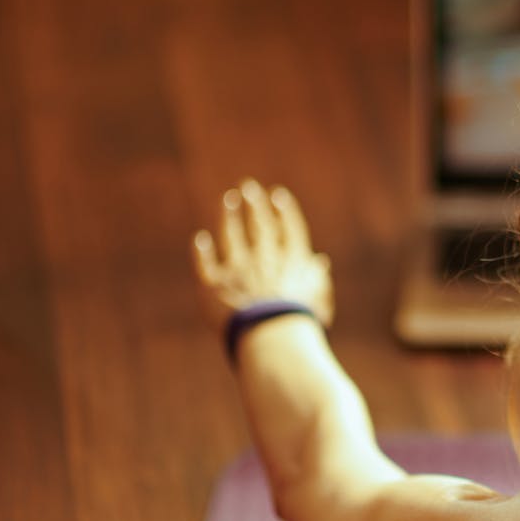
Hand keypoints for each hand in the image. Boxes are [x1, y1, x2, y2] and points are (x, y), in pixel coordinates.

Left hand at [191, 180, 334, 330]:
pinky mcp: (214, 284)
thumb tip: (320, 261)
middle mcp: (264, 258)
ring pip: (231, 235)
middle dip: (254, 204)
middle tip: (248, 185)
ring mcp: (238, 269)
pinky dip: (202, 250)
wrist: (272, 335)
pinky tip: (200, 239)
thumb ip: (317, 278)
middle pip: (258, 225)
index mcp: (291, 261)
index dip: (284, 210)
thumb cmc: (300, 322)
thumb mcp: (319, 299)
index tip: (277, 194)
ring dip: (227, 215)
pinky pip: (205, 263)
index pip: (289, 229)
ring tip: (226, 198)